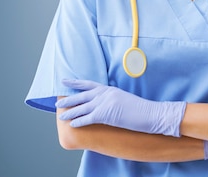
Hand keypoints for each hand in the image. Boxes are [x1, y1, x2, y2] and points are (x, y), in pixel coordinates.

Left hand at [56, 79, 185, 136]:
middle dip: (69, 100)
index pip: (88, 84)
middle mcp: (105, 94)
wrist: (149, 113)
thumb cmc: (139, 108)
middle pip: (81, 96)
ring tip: (61, 115)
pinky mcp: (106, 114)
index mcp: (109, 89)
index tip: (64, 81)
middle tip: (58, 103)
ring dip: (70, 112)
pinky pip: (88, 118)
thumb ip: (111, 98)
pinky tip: (72, 125)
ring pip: (82, 107)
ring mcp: (105, 103)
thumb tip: (103, 104)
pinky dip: (79, 122)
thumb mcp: (123, 98)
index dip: (75, 83)